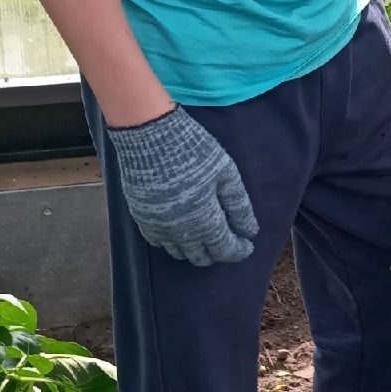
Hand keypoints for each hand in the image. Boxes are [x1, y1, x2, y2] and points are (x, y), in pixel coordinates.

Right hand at [105, 106, 258, 267]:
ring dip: (194, 248)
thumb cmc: (193, 149)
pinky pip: (157, 241)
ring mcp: (157, 225)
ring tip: (204, 234)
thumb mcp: (225, 172)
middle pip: (200, 256)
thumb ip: (238, 204)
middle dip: (217, 252)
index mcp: (204, 219)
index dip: (239, 250)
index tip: (247, 244)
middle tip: (226, 238)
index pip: (224, 249)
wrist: (149, 135)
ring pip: (178, 252)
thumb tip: (249, 230)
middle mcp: (179, 230)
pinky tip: (179, 227)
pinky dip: (171, 241)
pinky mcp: (140, 216)